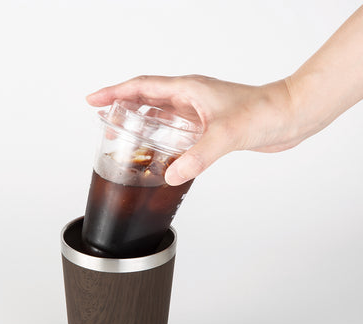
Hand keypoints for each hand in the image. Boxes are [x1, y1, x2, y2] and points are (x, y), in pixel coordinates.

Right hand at [86, 75, 299, 184]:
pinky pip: (177, 129)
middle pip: (147, 99)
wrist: (290, 116)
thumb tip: (171, 175)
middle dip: (122, 109)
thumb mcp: (227, 133)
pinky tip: (159, 151)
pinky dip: (162, 137)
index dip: (115, 92)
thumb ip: (199, 155)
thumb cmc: (265, 111)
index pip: (142, 87)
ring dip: (141, 123)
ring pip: (161, 114)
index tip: (94, 100)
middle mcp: (191, 98)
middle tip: (105, 123)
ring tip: (125, 137)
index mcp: (189, 90)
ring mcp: (199, 112)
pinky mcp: (209, 126)